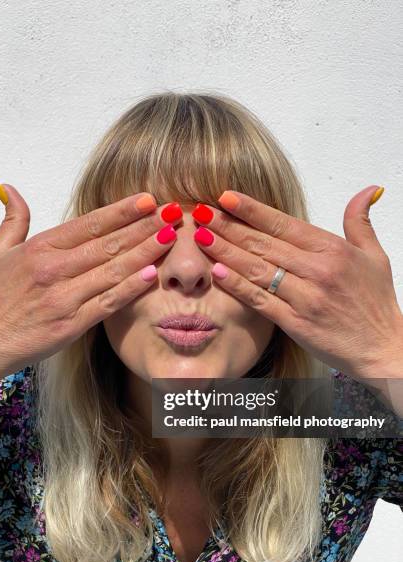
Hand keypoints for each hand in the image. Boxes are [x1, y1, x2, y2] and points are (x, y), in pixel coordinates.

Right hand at [0, 185, 180, 379]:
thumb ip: (12, 220)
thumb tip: (9, 189)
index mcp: (40, 248)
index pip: (88, 224)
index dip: (120, 211)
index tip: (147, 200)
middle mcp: (53, 270)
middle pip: (107, 243)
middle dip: (143, 227)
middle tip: (172, 213)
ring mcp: (64, 298)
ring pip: (112, 270)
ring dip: (144, 252)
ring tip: (170, 237)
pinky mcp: (72, 324)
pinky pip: (107, 303)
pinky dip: (129, 289)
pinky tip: (150, 275)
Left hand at [192, 185, 402, 379]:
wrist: (383, 348)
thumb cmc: (377, 303)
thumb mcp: (375, 256)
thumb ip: (360, 222)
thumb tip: (365, 191)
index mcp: (332, 250)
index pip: (284, 224)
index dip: (252, 210)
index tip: (226, 197)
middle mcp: (317, 271)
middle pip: (263, 244)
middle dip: (228, 226)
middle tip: (201, 213)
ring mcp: (305, 298)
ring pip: (257, 269)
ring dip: (225, 251)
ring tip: (200, 237)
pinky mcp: (295, 323)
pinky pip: (259, 301)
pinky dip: (236, 286)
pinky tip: (216, 272)